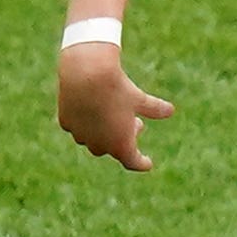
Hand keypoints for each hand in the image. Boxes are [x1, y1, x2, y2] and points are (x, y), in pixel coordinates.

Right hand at [55, 40, 170, 171]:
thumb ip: (155, 108)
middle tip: (137, 124)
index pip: (132, 162)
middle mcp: (99, 145)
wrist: (86, 73)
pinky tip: (91, 113)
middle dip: (123, 140)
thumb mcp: (140, 99)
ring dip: (104, 134)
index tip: (147, 163)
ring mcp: (80, 135)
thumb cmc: (118, 88)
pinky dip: (86, 125)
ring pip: (93, 141)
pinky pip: (77, 129)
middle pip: (112, 149)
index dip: (141, 163)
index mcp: (121, 145)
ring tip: (114, 118)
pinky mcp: (66, 122)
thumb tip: (170, 111)